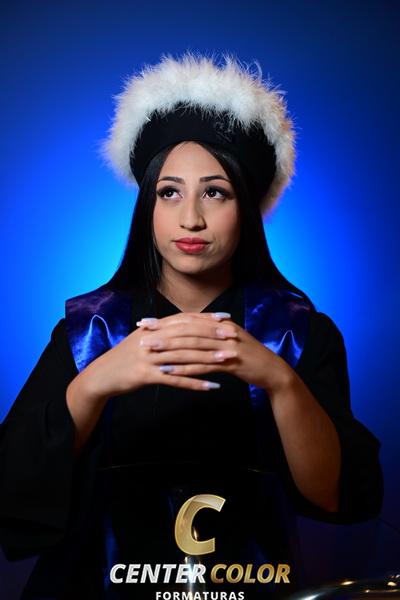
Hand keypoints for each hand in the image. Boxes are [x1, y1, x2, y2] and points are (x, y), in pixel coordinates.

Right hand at [80, 311, 236, 398]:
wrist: (101, 376)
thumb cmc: (125, 358)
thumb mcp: (142, 339)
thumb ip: (161, 331)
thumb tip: (182, 325)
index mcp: (153, 328)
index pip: (184, 320)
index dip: (205, 318)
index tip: (225, 318)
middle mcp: (152, 339)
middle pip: (187, 335)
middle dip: (212, 335)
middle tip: (232, 336)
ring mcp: (149, 357)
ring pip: (184, 356)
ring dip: (209, 358)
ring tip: (228, 360)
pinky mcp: (146, 376)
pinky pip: (176, 380)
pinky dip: (195, 383)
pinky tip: (212, 386)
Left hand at [136, 312, 293, 394]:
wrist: (272, 371)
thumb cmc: (247, 357)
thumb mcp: (228, 340)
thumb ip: (210, 334)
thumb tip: (188, 331)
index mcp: (219, 324)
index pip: (187, 320)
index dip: (165, 321)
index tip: (146, 323)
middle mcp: (222, 331)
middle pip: (188, 331)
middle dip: (163, 333)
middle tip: (141, 336)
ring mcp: (227, 347)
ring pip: (193, 347)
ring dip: (170, 350)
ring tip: (150, 353)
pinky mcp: (231, 363)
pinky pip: (203, 366)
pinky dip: (185, 368)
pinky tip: (169, 371)